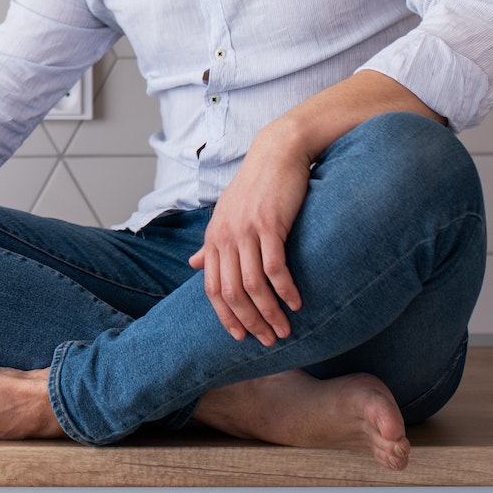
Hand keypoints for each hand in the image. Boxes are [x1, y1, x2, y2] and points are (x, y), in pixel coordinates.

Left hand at [188, 132, 308, 343]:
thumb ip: (212, 243)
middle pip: (232, 293)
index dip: (225, 317)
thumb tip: (195, 263)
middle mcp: (225, 237)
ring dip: (270, 313)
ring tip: (285, 330)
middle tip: (269, 340)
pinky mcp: (270, 225)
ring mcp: (246, 231)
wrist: (277, 151)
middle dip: (250, 322)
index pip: (212, 289)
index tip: (241, 337)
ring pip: (253, 286)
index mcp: (214, 238)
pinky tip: (297, 303)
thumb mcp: (226, 214)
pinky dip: (285, 291)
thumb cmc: (255, 185)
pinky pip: (275, 268)